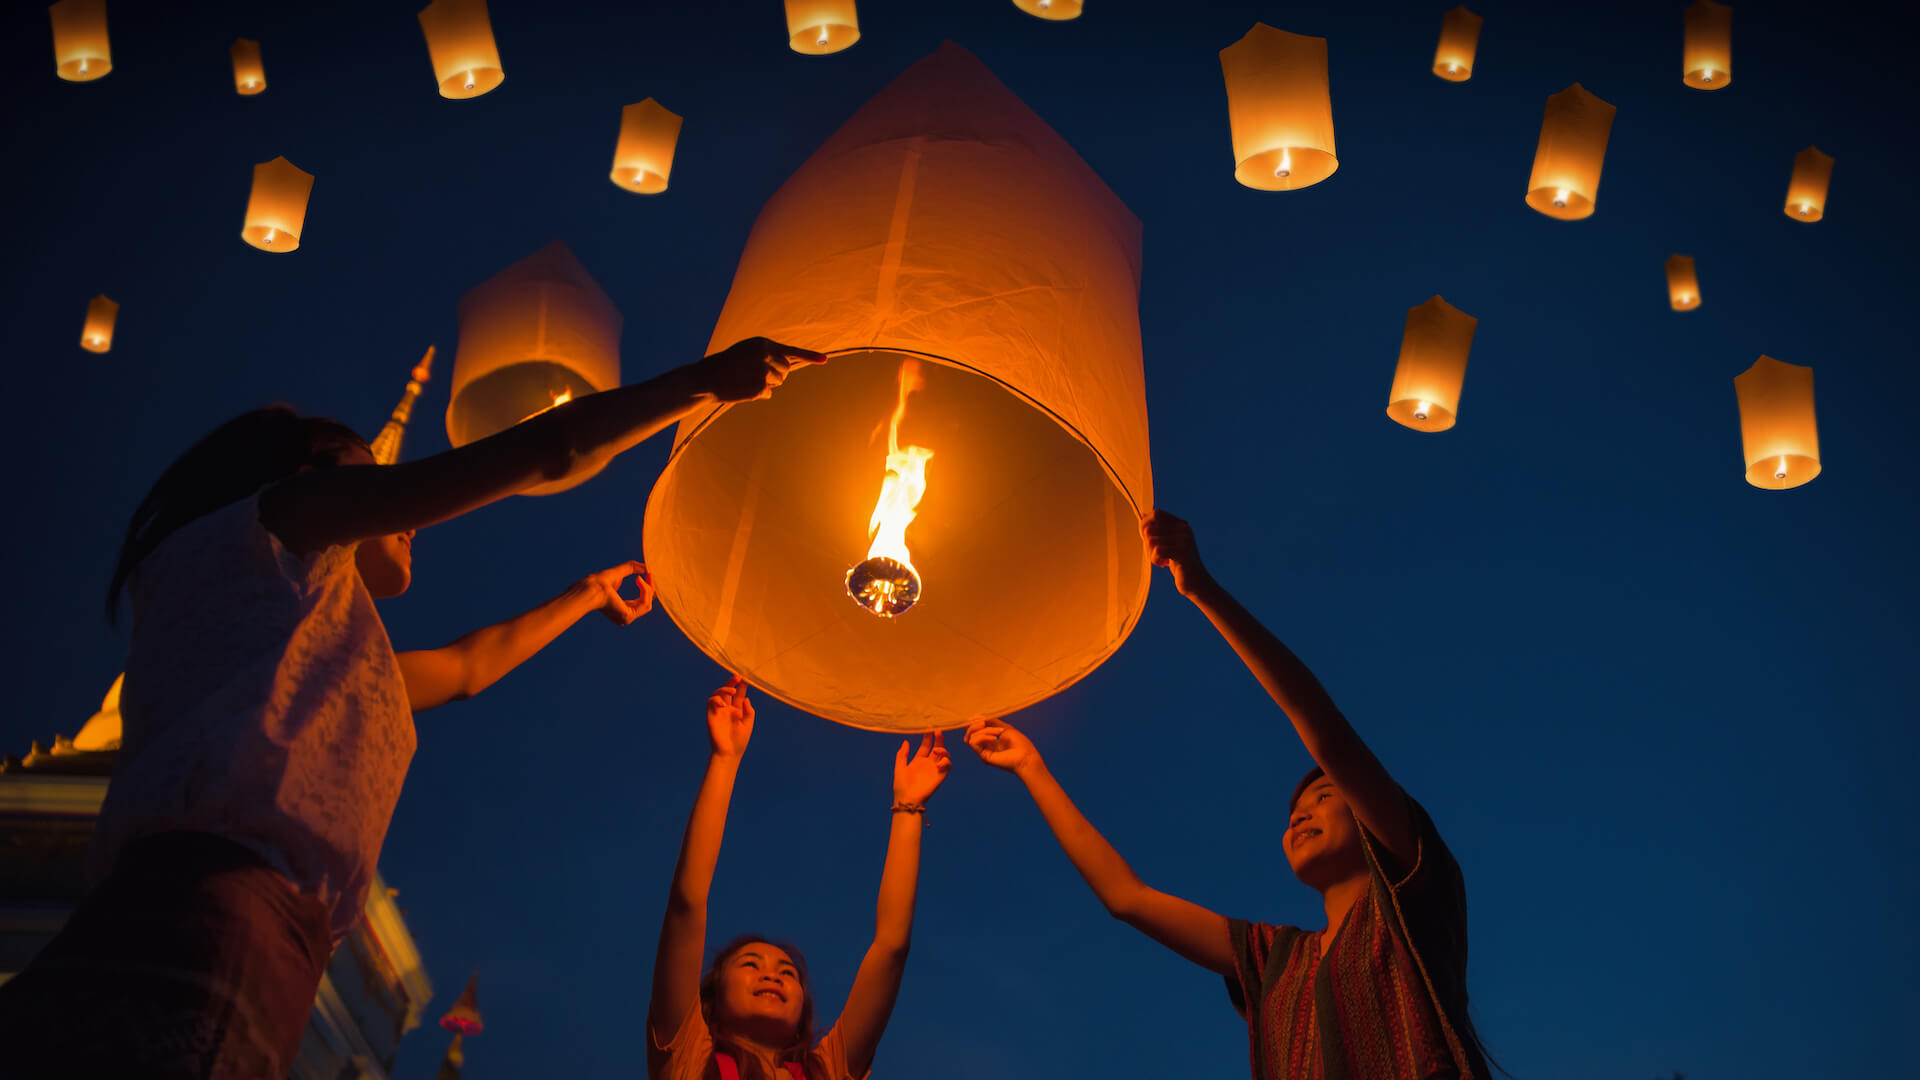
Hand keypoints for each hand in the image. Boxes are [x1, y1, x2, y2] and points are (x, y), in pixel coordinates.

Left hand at [585, 560, 653, 624]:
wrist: (591, 588)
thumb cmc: (599, 581)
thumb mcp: (619, 572)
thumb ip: (633, 568)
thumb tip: (647, 566)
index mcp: (620, 608)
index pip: (641, 602)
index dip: (647, 588)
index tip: (648, 574)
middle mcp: (624, 616)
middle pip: (646, 603)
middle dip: (650, 587)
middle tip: (649, 573)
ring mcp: (626, 618)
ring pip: (648, 604)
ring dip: (648, 588)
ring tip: (640, 577)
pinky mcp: (628, 616)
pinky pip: (645, 603)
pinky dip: (645, 590)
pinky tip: (638, 580)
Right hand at [696, 337, 826, 403]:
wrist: (706, 378)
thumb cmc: (726, 364)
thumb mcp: (746, 351)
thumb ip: (768, 354)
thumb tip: (789, 364)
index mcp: (763, 343)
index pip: (791, 351)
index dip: (810, 356)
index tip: (825, 359)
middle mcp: (767, 355)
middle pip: (786, 369)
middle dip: (775, 374)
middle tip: (753, 373)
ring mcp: (765, 372)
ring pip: (778, 382)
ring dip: (766, 383)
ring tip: (746, 379)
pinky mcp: (762, 387)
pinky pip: (768, 393)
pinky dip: (758, 394)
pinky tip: (744, 388)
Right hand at [706, 676, 754, 758]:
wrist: (728, 752)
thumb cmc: (740, 740)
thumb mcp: (748, 724)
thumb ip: (749, 711)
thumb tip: (746, 698)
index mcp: (738, 710)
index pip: (740, 694)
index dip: (742, 685)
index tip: (746, 678)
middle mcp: (728, 708)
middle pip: (728, 690)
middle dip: (732, 682)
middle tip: (737, 677)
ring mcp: (719, 710)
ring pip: (718, 693)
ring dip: (724, 689)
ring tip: (732, 691)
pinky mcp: (711, 714)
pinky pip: (711, 701)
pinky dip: (716, 699)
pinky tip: (723, 704)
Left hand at [892, 731, 951, 803]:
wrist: (907, 799)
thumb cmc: (901, 785)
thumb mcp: (899, 766)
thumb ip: (902, 754)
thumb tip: (906, 741)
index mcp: (918, 760)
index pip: (925, 745)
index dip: (927, 736)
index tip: (929, 728)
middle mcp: (928, 763)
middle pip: (937, 747)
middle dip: (939, 739)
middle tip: (938, 731)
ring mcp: (935, 769)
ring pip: (944, 755)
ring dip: (943, 750)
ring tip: (936, 750)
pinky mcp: (941, 776)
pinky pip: (948, 765)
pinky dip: (946, 761)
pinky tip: (938, 763)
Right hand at [964, 718, 1041, 776]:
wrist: (1026, 756)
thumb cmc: (1019, 743)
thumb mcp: (1004, 727)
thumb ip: (990, 722)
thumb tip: (973, 718)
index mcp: (990, 740)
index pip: (974, 731)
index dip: (975, 723)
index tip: (982, 718)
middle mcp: (985, 746)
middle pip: (969, 734)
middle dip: (975, 725)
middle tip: (984, 722)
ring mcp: (984, 752)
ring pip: (970, 738)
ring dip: (984, 731)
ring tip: (998, 732)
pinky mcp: (984, 757)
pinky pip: (974, 743)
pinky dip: (983, 737)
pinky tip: (995, 738)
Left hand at [1141, 509, 1212, 596]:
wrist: (1197, 582)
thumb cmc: (1180, 564)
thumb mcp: (1168, 544)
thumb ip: (1157, 530)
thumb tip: (1143, 515)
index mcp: (1181, 524)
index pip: (1156, 514)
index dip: (1146, 524)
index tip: (1147, 538)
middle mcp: (1184, 529)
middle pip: (1150, 528)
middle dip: (1148, 543)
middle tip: (1156, 553)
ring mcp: (1184, 539)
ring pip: (1151, 541)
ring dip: (1152, 554)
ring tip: (1162, 560)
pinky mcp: (1182, 551)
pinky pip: (1157, 551)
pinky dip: (1156, 560)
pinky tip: (1164, 564)